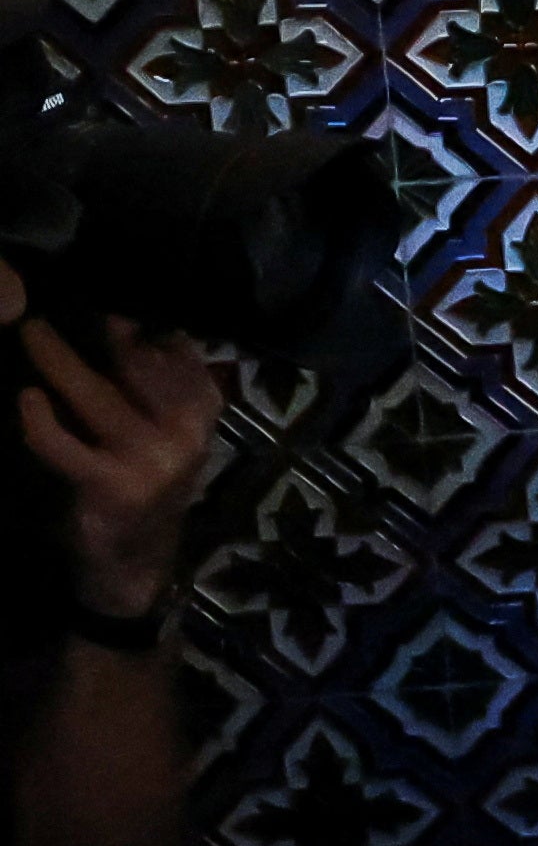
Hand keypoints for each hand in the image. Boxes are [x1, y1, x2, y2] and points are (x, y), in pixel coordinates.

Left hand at [0, 258, 222, 618]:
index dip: (139, 312)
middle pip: (137, 362)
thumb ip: (158, 378)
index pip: (175, 346)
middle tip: (56, 292)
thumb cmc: (141, 479)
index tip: (105, 281)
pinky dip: (38, 419)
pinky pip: (63, 444)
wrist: (135, 565)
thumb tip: (131, 312)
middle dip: (98, 324)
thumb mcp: (165, 427)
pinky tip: (27, 401)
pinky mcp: (112, 487)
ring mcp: (151, 461)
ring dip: (55, 358)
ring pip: (95, 396)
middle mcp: (186, 432)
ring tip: (30, 330)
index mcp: (202, 408)